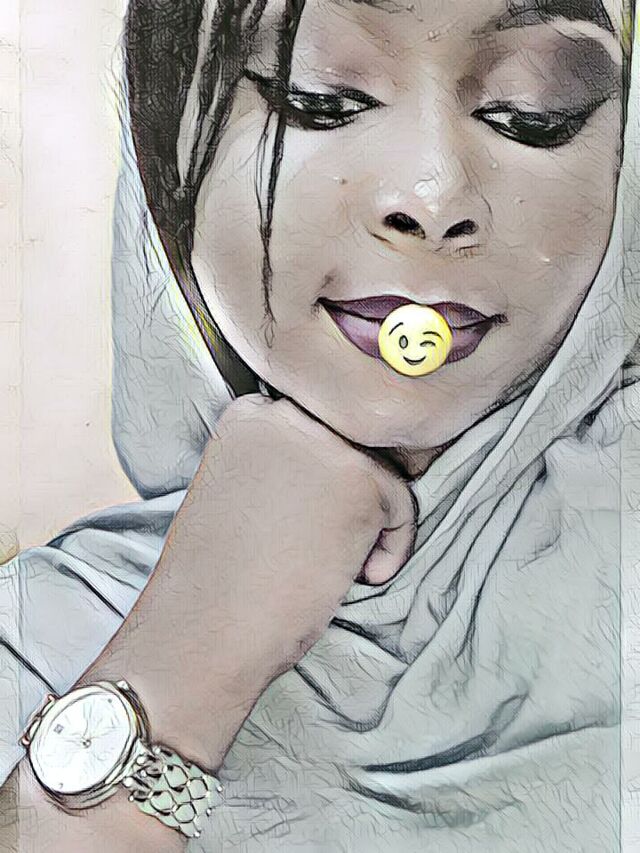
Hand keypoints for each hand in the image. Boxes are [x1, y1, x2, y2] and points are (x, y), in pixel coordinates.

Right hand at [166, 393, 417, 677]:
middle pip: (349, 448)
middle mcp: (286, 414)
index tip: (304, 526)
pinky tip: (360, 576)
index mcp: (249, 415)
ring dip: (369, 524)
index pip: (315, 433)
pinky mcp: (359, 478)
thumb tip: (332, 474)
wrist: (205, 630)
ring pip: (379, 474)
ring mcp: (324, 443)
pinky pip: (402, 505)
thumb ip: (280, 465)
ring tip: (332, 564)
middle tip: (320, 548)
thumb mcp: (238, 490)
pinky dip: (392, 546)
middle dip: (345, 500)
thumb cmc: (219, 578)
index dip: (320, 484)